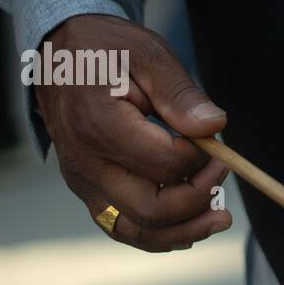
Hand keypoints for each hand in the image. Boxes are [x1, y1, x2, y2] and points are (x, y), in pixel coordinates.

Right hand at [33, 14, 232, 250]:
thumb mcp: (148, 55)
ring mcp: (83, 182)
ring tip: (220, 218)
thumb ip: (181, 94)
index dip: (201, 158)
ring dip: (184, 231)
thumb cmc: (107, 50)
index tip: (214, 139)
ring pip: (137, 231)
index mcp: (100, 126)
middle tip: (222, 172)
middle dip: (198, 199)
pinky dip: (159, 234)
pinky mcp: (88, 191)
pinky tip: (189, 227)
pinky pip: (123, 227)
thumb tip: (214, 126)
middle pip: (152, 210)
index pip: (166, 165)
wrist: (61, 55)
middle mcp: (86, 164)